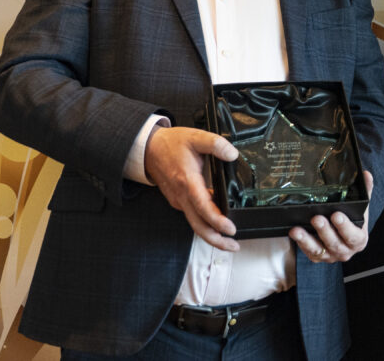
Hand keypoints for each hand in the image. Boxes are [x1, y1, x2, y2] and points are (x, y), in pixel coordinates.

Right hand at [145, 125, 239, 250]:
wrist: (149, 149)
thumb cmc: (171, 144)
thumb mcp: (195, 137)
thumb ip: (216, 144)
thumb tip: (232, 154)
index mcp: (187, 182)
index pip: (203, 208)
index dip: (217, 221)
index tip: (230, 229)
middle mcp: (182, 196)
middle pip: (199, 226)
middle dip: (216, 240)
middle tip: (233, 246)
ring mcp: (179, 201)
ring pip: (195, 224)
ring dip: (211, 235)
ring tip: (228, 240)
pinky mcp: (178, 201)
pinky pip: (192, 217)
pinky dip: (204, 224)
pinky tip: (217, 223)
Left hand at [289, 171, 373, 263]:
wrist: (345, 238)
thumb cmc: (353, 223)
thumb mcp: (361, 209)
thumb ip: (365, 192)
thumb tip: (366, 174)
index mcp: (358, 239)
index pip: (353, 235)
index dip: (344, 227)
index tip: (336, 215)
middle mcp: (345, 250)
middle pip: (334, 243)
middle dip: (324, 231)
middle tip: (316, 218)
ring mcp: (331, 255)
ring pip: (318, 250)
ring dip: (307, 240)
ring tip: (297, 230)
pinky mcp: (318, 257)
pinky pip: (308, 252)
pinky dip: (300, 243)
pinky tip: (294, 234)